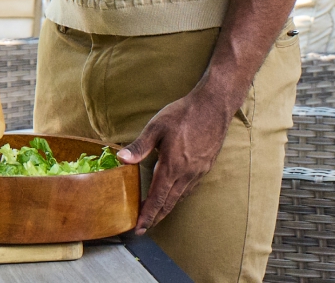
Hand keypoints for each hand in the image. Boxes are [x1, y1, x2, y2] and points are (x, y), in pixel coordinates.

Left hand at [119, 90, 233, 234]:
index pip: (157, 198)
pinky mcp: (205, 167)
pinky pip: (190, 188)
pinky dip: (179, 196)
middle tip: (143, 228)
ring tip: (156, 216)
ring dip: (167, 208)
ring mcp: (198, 172)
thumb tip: (121, 159)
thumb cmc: (183, 114)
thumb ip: (139, 146)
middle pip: (169, 203)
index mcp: (172, 166)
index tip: (139, 228)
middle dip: (155, 217)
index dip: (147, 215)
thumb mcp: (156, 127)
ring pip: (180, 197)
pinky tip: (174, 194)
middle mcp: (186, 174)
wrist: (213, 107)